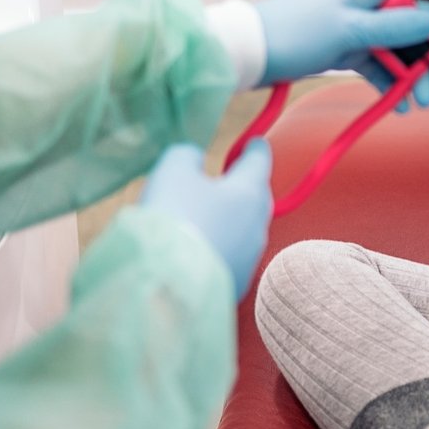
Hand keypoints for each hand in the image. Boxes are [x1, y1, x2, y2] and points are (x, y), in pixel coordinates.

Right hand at [140, 141, 271, 301]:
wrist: (169, 283)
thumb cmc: (175, 217)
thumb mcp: (174, 171)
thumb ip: (188, 156)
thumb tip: (195, 160)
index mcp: (250, 192)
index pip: (259, 161)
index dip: (255, 149)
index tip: (255, 143)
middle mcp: (258, 226)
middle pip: (255, 197)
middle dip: (245, 185)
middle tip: (232, 177)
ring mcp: (250, 259)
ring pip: (244, 230)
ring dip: (231, 219)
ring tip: (208, 215)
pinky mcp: (236, 285)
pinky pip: (231, 256)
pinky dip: (221, 247)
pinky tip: (201, 248)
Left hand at [254, 0, 428, 109]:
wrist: (248, 53)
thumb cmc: (296, 32)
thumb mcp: (349, 30)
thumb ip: (394, 27)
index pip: (420, 2)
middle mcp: (367, 2)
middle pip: (414, 30)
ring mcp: (357, 26)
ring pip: (398, 50)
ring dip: (412, 75)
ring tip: (421, 103)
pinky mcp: (345, 49)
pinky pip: (378, 64)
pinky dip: (390, 82)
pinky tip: (400, 104)